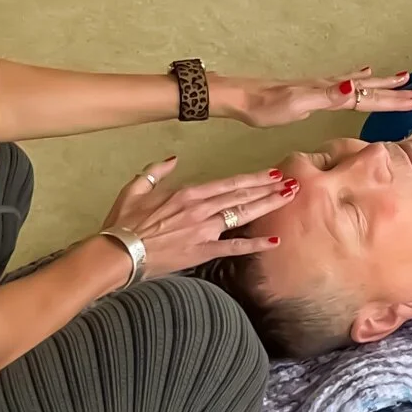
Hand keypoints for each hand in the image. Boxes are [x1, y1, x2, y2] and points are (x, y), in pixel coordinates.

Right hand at [101, 155, 297, 278]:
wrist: (119, 253)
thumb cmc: (124, 222)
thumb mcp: (135, 188)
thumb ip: (156, 171)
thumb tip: (172, 159)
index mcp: (187, 192)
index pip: (229, 182)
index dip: (253, 178)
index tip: (272, 173)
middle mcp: (201, 208)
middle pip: (242, 195)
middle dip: (269, 188)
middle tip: (292, 182)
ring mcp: (204, 230)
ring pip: (243, 215)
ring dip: (268, 206)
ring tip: (288, 199)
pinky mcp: (202, 251)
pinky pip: (234, 248)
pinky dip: (255, 245)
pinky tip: (275, 241)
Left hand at [213, 67, 411, 129]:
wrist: (240, 97)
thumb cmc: (265, 105)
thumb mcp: (296, 103)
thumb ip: (326, 94)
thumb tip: (354, 86)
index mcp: (329, 92)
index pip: (368, 96)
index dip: (393, 99)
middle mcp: (328, 86)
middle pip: (368, 88)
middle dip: (394, 91)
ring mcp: (320, 87)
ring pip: (359, 84)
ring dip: (381, 84)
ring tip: (401, 77)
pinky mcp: (310, 91)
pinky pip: (343, 83)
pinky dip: (357, 79)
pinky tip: (359, 75)